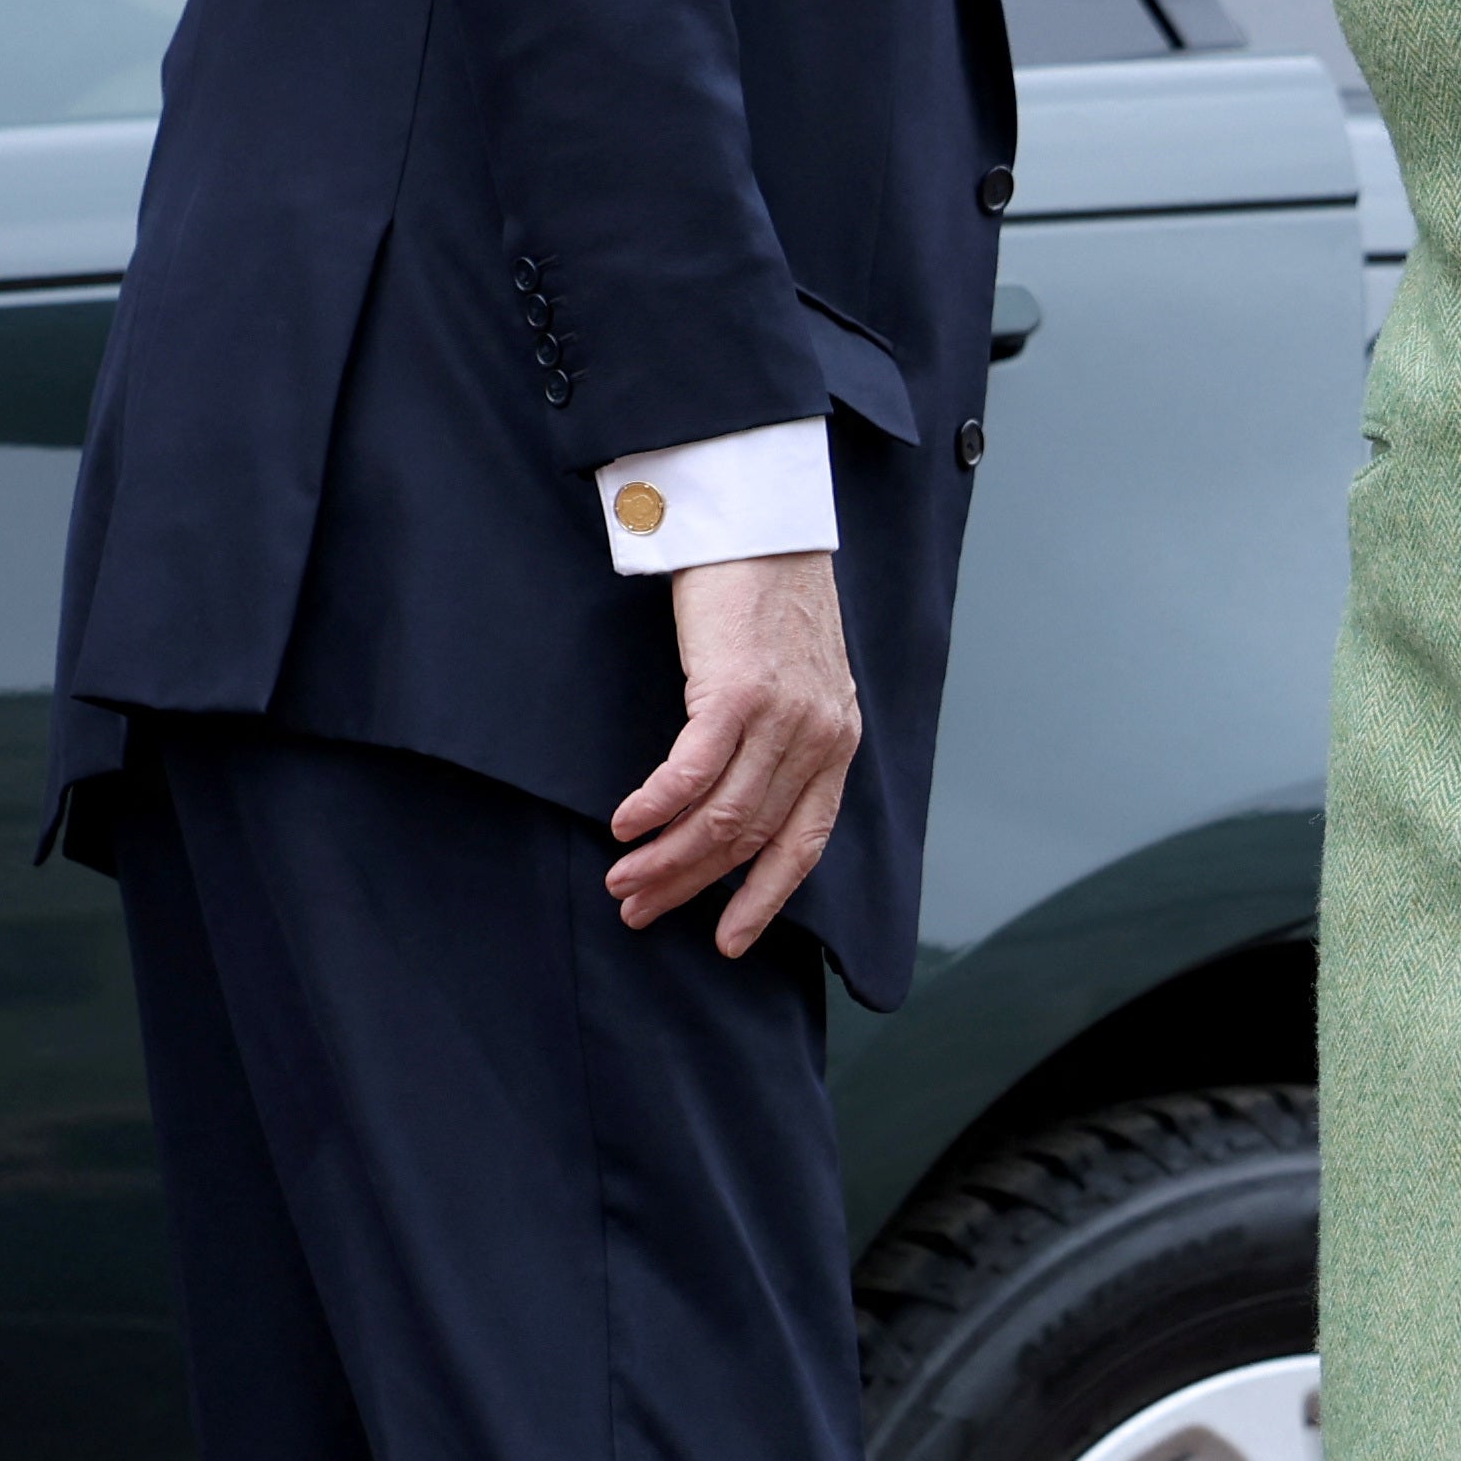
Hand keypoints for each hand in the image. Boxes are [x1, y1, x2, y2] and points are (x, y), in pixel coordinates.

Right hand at [607, 548, 859, 951]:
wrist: (763, 520)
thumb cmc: (769, 593)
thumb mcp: (799, 675)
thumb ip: (783, 736)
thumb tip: (735, 796)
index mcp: (838, 741)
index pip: (805, 843)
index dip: (764, 898)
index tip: (728, 941)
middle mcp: (819, 737)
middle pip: (750, 838)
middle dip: (692, 885)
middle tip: (640, 910)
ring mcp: (782, 716)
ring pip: (719, 816)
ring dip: (664, 857)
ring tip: (622, 879)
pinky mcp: (737, 690)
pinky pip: (691, 771)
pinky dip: (655, 807)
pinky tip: (625, 825)